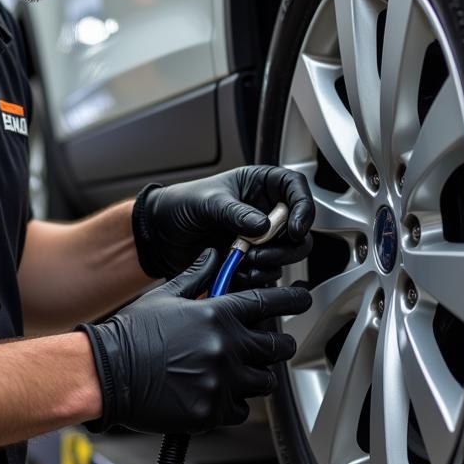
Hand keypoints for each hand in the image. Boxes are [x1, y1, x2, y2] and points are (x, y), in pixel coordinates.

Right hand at [78, 250, 310, 434]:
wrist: (107, 372)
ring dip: (256, 374)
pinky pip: (239, 409)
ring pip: (263, 381)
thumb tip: (213, 255)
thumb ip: (197, 276)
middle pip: (276, 347)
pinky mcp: (211, 411)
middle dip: (279, 344)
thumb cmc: (132, 332)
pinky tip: (216, 391)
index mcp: (218, 314)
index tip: (302, 298)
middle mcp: (226, 348)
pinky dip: (233, 402)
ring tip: (238, 369)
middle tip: (272, 342)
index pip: (269, 304)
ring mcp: (221, 382)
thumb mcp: (166, 295)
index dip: (291, 299)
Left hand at [132, 165, 314, 279]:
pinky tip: (238, 272)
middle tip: (261, 251)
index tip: (295, 228)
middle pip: (298, 230)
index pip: (295, 189)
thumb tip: (263, 225)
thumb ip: (235, 212)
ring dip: (271, 263)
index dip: (303, 208)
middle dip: (286, 245)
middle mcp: (265, 211)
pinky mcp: (250, 261)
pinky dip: (257, 277)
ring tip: (245, 261)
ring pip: (287, 255)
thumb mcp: (208, 201)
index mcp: (259, 185)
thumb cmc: (182, 204)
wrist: (161, 234)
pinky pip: (267, 273)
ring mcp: (259, 238)